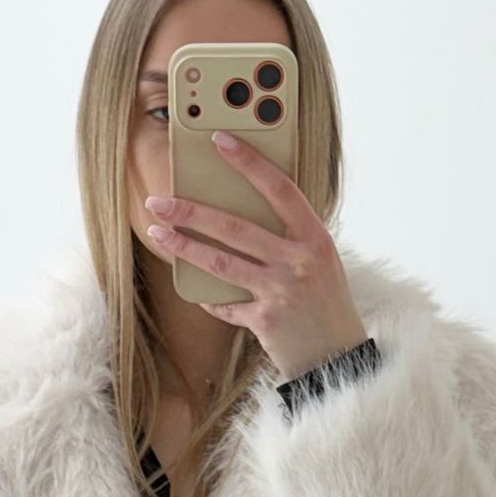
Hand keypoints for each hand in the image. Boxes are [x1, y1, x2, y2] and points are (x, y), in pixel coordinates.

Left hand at [143, 130, 369, 381]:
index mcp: (314, 237)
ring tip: (157, 233)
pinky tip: (193, 288)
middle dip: (191, 212)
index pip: (279, 188)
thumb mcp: (320, 260)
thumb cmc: (326, 303)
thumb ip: (290, 237)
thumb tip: (242, 210)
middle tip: (159, 202)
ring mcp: (281, 292)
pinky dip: (208, 297)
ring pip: (221, 262)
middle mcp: (298, 261)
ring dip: (184, 247)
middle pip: (235, 227)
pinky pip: (226, 304)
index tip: (219, 140)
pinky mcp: (265, 321)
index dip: (249, 162)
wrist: (337, 356)